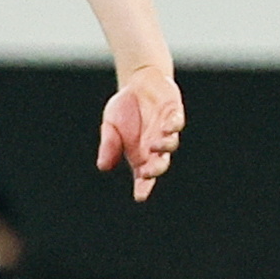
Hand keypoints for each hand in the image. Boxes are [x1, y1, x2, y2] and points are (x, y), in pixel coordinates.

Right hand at [96, 62, 183, 201]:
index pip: (144, 176)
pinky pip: (176, 123)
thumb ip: (109, 145)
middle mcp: (156, 146)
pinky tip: (165, 127)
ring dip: (164, 147)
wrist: (137, 82)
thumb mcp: (110, 126)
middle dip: (155, 169)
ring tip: (154, 146)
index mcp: (140, 154)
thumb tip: (103, 167)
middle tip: (147, 172)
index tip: (140, 196)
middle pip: (160, 164)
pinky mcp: (174, 113)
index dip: (143, 187)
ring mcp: (166, 130)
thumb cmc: (124, 109)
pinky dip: (173, 126)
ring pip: (170, 145)